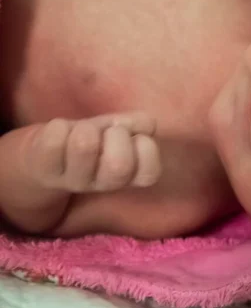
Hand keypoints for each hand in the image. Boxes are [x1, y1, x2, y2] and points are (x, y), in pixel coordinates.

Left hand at [26, 112, 160, 192]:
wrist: (47, 152)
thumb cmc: (93, 139)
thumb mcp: (120, 129)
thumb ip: (137, 124)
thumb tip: (148, 124)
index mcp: (127, 176)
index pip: (150, 174)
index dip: (144, 148)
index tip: (134, 138)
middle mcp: (103, 184)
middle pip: (119, 166)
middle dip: (117, 135)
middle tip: (107, 132)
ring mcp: (73, 180)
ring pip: (86, 145)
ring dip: (87, 127)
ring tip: (82, 130)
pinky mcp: (44, 169)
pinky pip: (57, 137)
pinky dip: (61, 126)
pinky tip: (61, 133)